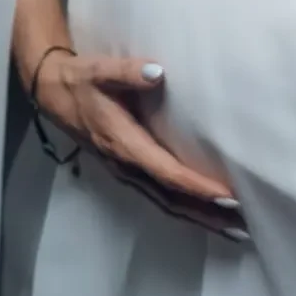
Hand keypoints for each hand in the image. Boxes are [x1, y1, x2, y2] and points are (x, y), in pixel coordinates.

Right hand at [30, 49, 246, 239]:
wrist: (53, 91)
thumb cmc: (82, 80)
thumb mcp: (100, 71)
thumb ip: (128, 72)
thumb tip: (157, 73)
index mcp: (123, 143)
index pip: (165, 171)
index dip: (195, 185)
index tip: (226, 194)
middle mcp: (125, 164)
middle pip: (170, 198)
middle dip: (205, 212)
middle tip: (243, 220)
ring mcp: (125, 171)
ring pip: (165, 201)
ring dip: (197, 215)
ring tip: (232, 224)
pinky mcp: (127, 169)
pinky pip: (159, 195)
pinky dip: (183, 206)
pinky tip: (204, 211)